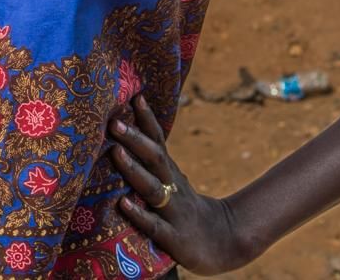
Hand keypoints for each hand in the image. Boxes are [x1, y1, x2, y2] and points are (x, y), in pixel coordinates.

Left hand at [108, 94, 255, 275]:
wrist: (224, 243)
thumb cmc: (188, 211)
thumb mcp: (175, 184)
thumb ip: (155, 166)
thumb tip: (129, 139)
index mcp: (171, 175)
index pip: (159, 142)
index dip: (148, 120)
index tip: (135, 96)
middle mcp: (173, 188)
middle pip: (155, 159)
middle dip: (135, 139)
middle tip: (115, 121)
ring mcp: (174, 212)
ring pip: (152, 188)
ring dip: (133, 169)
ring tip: (115, 151)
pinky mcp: (174, 239)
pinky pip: (154, 225)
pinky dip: (139, 214)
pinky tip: (123, 203)